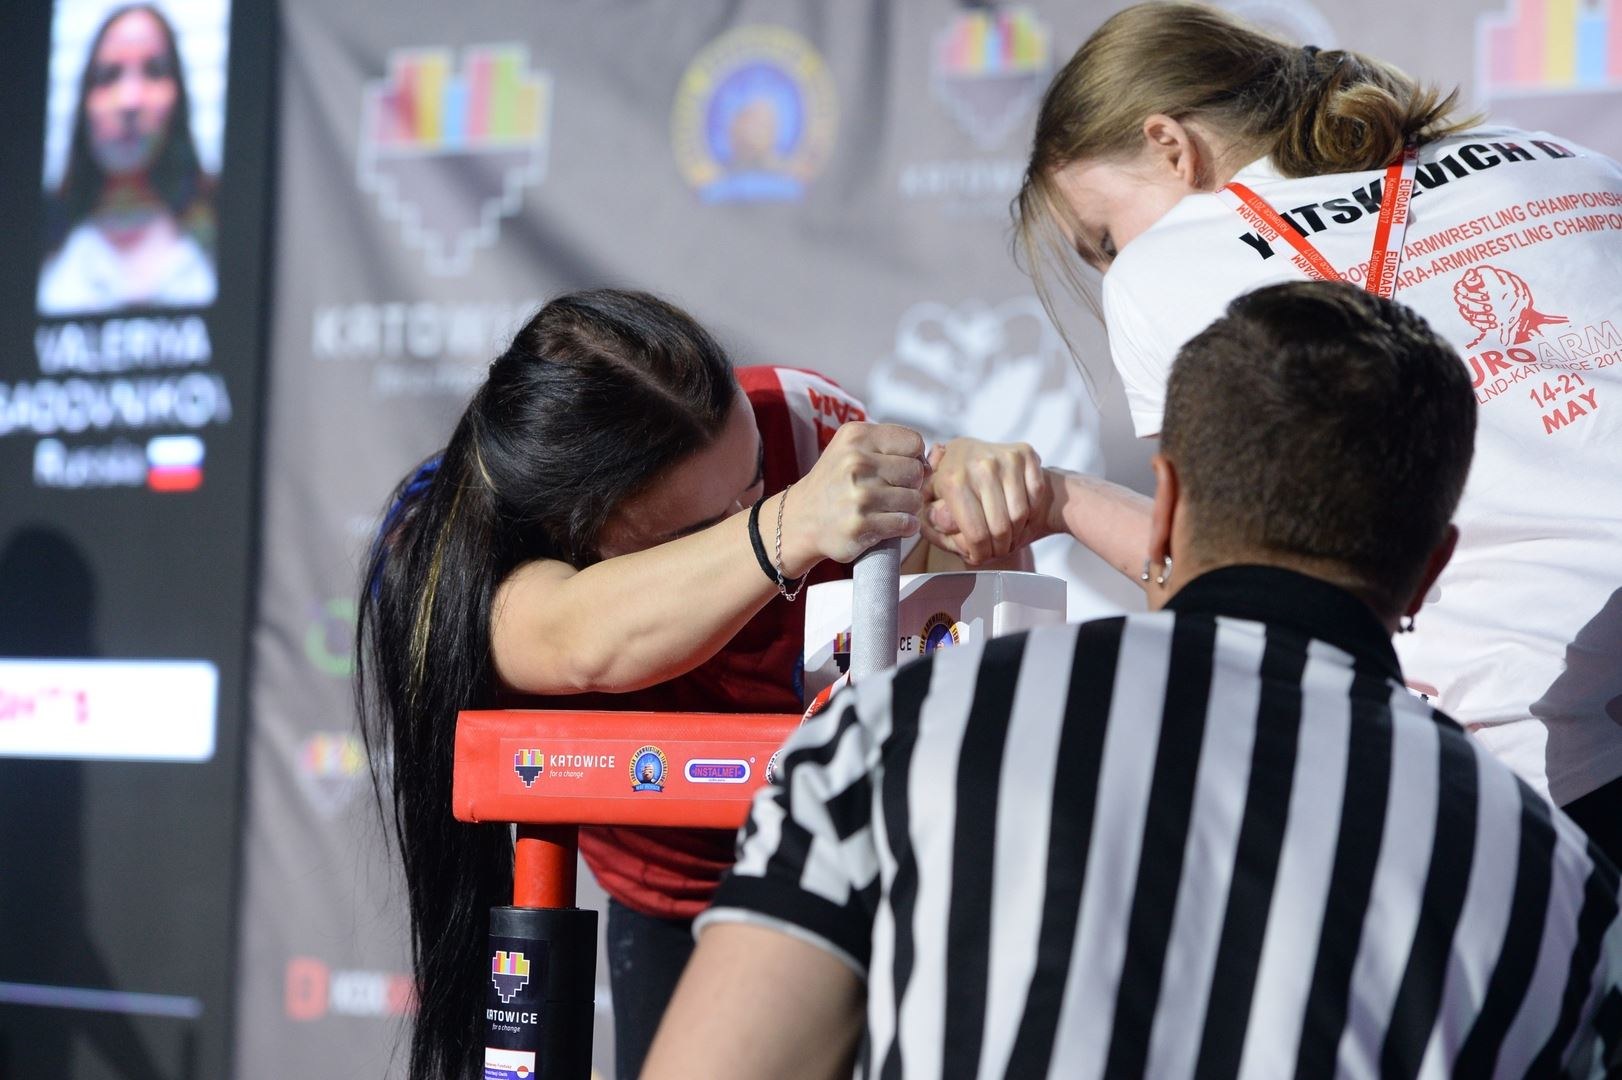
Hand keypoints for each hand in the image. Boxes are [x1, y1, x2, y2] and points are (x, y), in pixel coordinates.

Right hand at [778, 422, 925, 572]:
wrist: (802, 519)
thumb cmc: (835, 482)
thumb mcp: (853, 449)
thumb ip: (891, 446)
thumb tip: (933, 460)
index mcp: (856, 437)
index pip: (913, 442)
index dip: (913, 458)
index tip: (899, 469)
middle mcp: (856, 462)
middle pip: (916, 472)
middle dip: (910, 485)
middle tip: (891, 492)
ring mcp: (859, 495)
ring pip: (914, 500)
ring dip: (907, 508)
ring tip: (887, 509)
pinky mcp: (861, 525)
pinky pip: (906, 524)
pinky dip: (904, 526)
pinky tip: (888, 524)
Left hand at [920, 438, 1050, 564]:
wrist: (968, 451)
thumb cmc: (949, 483)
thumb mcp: (930, 505)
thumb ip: (931, 521)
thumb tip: (941, 521)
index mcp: (950, 479)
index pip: (975, 533)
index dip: (981, 553)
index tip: (980, 556)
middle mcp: (979, 465)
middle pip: (1001, 528)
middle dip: (1000, 547)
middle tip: (995, 549)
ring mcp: (1004, 457)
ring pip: (1020, 515)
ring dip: (1016, 533)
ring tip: (1006, 534)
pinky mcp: (1025, 454)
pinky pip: (1036, 497)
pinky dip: (1031, 512)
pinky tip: (1018, 514)